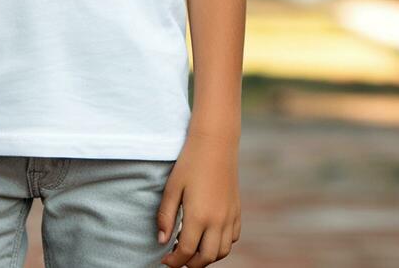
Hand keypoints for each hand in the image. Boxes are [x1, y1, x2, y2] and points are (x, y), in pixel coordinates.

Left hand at [156, 130, 240, 266]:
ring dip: (207, 256)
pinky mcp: (237, 210)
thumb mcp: (172, 187)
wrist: (215, 142)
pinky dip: (221, 244)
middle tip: (177, 257)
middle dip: (190, 263)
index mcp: (199, 216)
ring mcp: (230, 216)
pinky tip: (209, 234)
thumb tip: (161, 240)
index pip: (186, 252)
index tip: (164, 259)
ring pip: (222, 251)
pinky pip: (232, 238)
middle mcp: (217, 221)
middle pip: (206, 258)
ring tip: (192, 246)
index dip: (174, 261)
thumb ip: (166, 216)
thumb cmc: (190, 162)